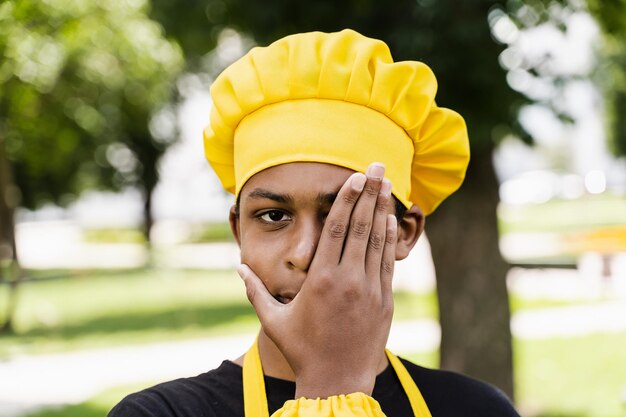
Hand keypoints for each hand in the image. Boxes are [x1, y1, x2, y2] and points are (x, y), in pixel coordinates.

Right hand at [237, 163, 397, 398]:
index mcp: (320, 280)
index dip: (347, 199)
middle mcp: (348, 280)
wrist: (338, 381)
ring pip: (377, 240)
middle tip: (377, 166)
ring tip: (388, 184)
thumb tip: (237, 269)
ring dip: (382, 209)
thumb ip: (255, 292)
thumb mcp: (274, 321)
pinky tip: (389, 219)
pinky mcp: (384, 300)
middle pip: (360, 227)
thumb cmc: (303, 350)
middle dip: (369, 193)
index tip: (355, 176)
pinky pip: (387, 261)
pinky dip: (389, 238)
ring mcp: (370, 290)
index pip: (336, 229)